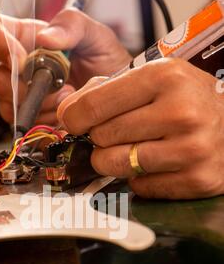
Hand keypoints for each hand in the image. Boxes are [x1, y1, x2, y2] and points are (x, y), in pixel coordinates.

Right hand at [0, 9, 130, 124]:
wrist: (119, 95)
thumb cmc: (106, 60)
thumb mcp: (94, 34)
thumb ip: (71, 26)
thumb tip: (46, 38)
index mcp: (26, 38)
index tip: (19, 58)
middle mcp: (20, 68)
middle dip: (27, 87)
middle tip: (57, 83)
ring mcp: (26, 96)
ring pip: (10, 107)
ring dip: (41, 106)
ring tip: (67, 97)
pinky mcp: (35, 119)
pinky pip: (26, 126)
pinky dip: (45, 123)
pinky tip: (63, 114)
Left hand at [58, 58, 223, 199]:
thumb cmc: (190, 100)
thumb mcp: (156, 79)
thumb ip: (109, 90)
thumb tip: (67, 112)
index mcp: (165, 77)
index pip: (94, 105)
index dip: (74, 117)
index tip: (74, 122)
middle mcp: (180, 112)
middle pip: (101, 137)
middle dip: (100, 138)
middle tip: (117, 133)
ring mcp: (190, 149)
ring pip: (115, 165)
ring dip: (113, 161)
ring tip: (132, 149)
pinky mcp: (196, 179)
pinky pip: (140, 186)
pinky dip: (140, 178)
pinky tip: (157, 164)